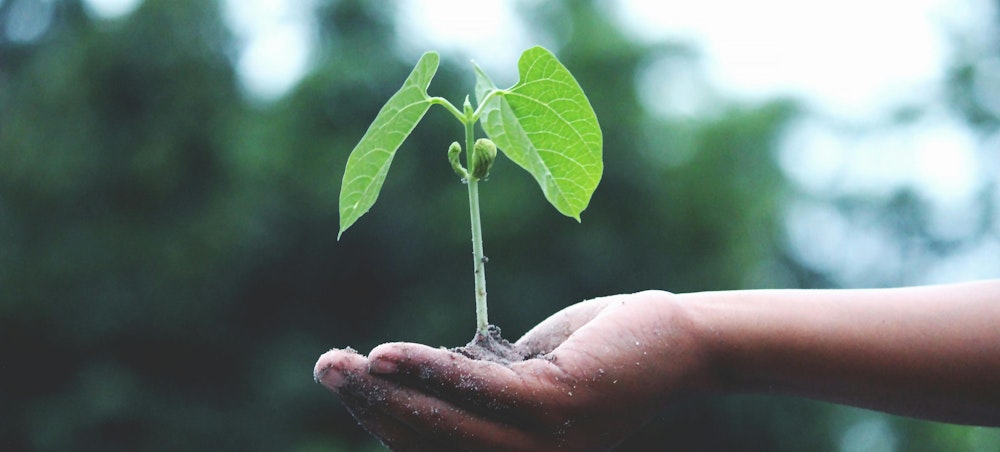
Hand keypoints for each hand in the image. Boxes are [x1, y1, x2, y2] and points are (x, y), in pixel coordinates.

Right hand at [314, 291, 709, 450]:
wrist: (678, 339)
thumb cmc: (601, 352)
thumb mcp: (528, 373)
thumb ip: (480, 386)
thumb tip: (419, 376)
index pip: (434, 449)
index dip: (383, 419)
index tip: (347, 380)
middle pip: (429, 443)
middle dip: (371, 406)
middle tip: (325, 367)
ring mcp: (544, 442)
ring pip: (445, 424)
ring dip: (385, 392)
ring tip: (340, 363)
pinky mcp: (558, 404)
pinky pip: (479, 391)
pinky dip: (428, 372)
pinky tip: (387, 354)